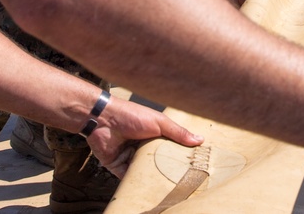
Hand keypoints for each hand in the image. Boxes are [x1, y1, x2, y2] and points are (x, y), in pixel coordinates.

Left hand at [86, 95, 202, 178]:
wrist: (103, 120)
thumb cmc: (132, 116)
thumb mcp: (159, 122)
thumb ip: (178, 132)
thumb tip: (200, 140)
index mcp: (154, 134)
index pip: (170, 146)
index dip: (179, 154)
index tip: (193, 164)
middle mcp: (142, 146)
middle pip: (157, 160)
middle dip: (166, 168)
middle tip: (181, 179)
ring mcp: (130, 156)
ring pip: (144, 170)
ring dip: (152, 176)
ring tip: (167, 187)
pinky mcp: (117, 166)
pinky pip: (128, 177)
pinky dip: (136, 182)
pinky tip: (147, 189)